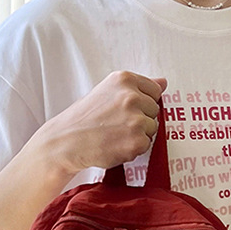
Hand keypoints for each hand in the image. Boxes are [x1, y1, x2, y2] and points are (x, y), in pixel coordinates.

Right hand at [34, 70, 167, 175]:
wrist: (67, 142)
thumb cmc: (84, 119)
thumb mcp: (107, 91)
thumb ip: (137, 88)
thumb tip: (164, 83)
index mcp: (124, 80)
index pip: (154, 91)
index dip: (142, 103)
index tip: (126, 110)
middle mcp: (131, 97)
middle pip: (154, 111)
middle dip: (140, 119)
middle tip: (116, 125)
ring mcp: (135, 119)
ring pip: (152, 129)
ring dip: (138, 135)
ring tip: (115, 135)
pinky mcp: (136, 140)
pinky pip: (146, 145)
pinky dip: (133, 149)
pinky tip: (115, 145)